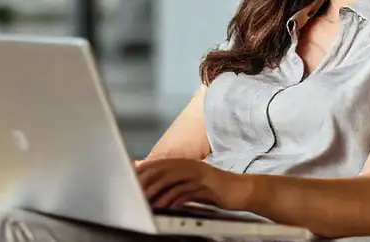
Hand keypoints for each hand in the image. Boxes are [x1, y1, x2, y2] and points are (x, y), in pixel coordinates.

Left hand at [137, 158, 252, 210]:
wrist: (241, 191)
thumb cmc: (215, 191)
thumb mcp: (191, 187)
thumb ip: (174, 187)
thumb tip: (154, 192)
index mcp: (184, 164)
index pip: (158, 165)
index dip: (142, 171)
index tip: (128, 180)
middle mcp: (190, 166)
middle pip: (162, 169)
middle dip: (146, 181)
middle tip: (132, 192)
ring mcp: (199, 174)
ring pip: (172, 179)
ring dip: (157, 190)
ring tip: (144, 200)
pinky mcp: (208, 185)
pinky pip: (187, 191)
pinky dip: (174, 198)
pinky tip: (165, 205)